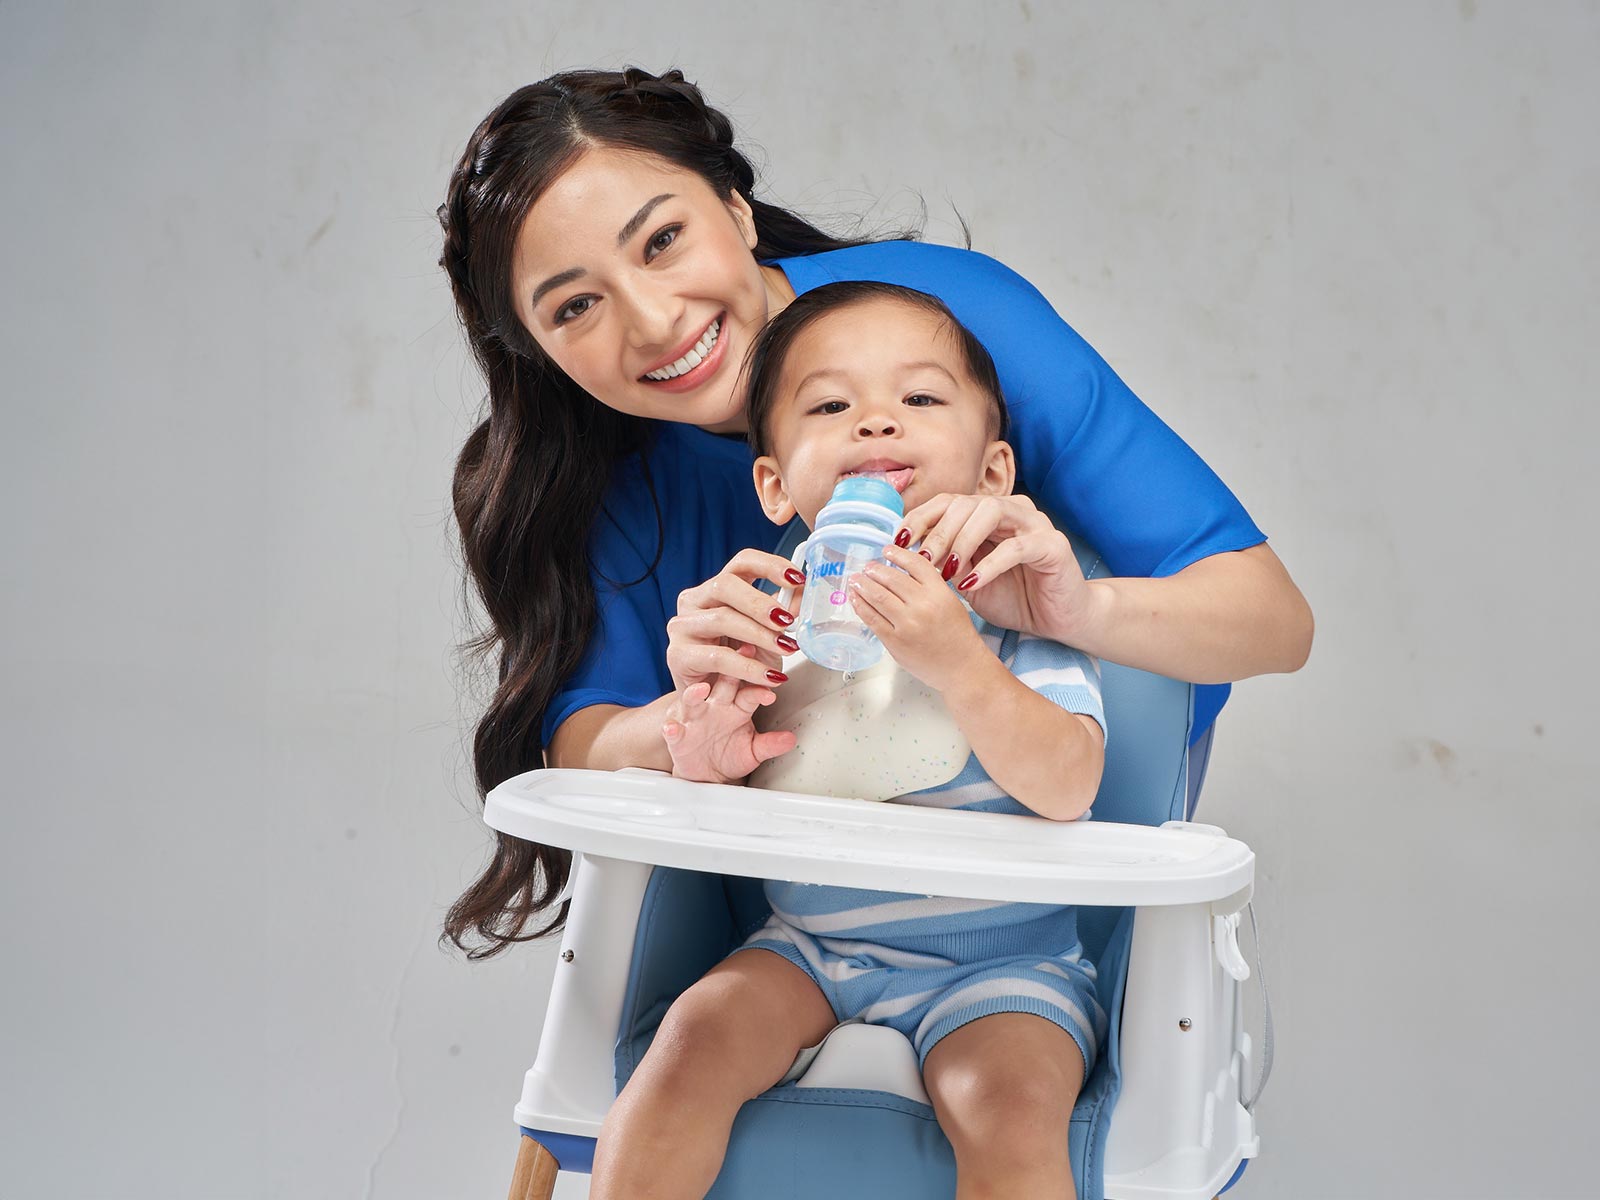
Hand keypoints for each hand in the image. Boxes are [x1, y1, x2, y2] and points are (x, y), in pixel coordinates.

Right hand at [661, 646, 796, 783]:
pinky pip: (673, 729)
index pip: (748, 691)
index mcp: (737, 705)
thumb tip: (791, 739)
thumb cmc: (730, 754)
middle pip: (722, 684)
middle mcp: (715, 705)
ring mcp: (694, 717)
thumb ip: (770, 745)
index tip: (771, 685)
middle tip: (741, 656)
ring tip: (701, 689)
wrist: (707, 772)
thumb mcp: (753, 752)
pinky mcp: (677, 734)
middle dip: (730, 670)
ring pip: (692, 699)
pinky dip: (672, 728)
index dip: (759, 687)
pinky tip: (673, 728)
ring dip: (695, 693)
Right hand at [666, 548, 804, 693]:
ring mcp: (683, 625)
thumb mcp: (768, 636)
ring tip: (784, 649)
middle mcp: (695, 600)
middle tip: (787, 621)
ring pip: (722, 618)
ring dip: (760, 635)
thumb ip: (783, 615)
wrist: (714, 702)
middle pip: (726, 584)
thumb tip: (802, 597)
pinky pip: (717, 657)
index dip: (770, 565)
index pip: (742, 562)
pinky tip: (768, 676)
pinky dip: (748, 668)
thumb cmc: (739, 664)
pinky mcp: (678, 654)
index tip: (797, 578)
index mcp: (718, 588)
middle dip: (761, 602)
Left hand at [847, 544, 987, 692]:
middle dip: (874, 570)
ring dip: (862, 585)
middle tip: (867, 567)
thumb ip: (929, 586)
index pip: (914, 564)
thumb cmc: (958, 637)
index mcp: (939, 592)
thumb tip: (900, 572)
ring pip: (877, 596)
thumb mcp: (951, 602)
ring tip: (856, 579)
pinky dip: (860, 605)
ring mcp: (906, 624)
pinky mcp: (894, 641)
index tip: (887, 550)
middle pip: (891, 578)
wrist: (961, 667)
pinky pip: (871, 618)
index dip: (897, 554)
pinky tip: (855, 598)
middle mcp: (922, 606)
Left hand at [894, 493, 1092, 643]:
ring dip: (962, 540)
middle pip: (965, 503)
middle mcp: (1011, 510)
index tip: (898, 540)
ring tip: (946, 570)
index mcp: (988, 515)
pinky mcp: (1053, 545)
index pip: (948, 502)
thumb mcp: (969, 580)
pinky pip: (1016, 547)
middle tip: (921, 561)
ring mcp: (1035, 523)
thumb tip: (909, 556)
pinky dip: (990, 565)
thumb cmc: (1015, 598)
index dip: (921, 517)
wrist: (1058, 620)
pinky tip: (971, 584)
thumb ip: (946, 563)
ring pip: (990, 513)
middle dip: (937, 532)